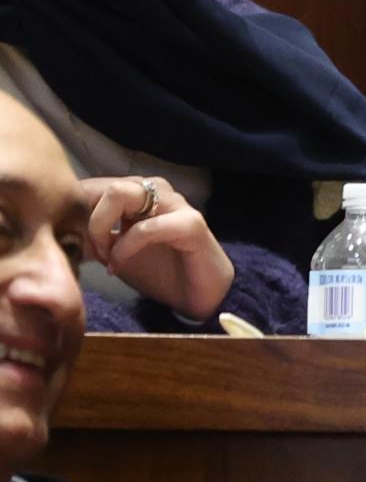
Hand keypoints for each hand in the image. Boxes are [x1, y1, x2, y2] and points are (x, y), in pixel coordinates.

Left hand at [78, 173, 234, 320]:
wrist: (198, 295)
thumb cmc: (156, 271)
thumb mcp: (112, 252)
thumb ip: (89, 237)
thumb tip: (51, 234)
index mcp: (137, 195)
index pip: (95, 186)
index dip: (76, 215)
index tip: (72, 248)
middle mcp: (156, 191)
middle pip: (105, 186)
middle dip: (87, 222)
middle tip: (91, 254)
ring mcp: (175, 204)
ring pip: (123, 193)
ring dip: (103, 228)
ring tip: (105, 258)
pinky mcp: (192, 223)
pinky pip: (147, 227)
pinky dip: (126, 247)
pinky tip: (119, 266)